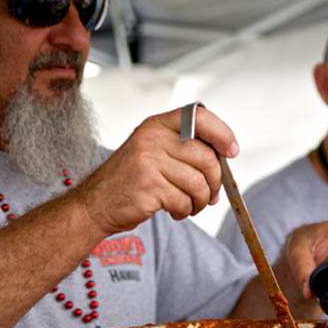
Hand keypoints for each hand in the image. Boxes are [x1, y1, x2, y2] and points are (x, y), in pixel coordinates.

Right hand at [74, 106, 238, 235]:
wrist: (96, 204)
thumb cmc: (130, 179)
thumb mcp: (154, 151)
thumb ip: (185, 148)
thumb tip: (224, 160)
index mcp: (157, 125)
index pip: (200, 117)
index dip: (223, 134)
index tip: (231, 152)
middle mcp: (152, 138)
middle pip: (206, 158)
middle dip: (214, 182)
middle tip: (209, 195)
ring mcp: (149, 161)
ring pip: (198, 183)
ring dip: (200, 201)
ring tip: (190, 205)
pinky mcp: (148, 186)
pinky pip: (184, 200)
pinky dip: (185, 211)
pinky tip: (174, 210)